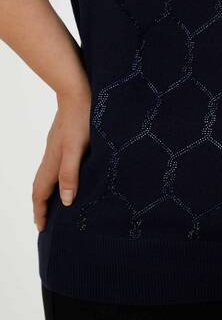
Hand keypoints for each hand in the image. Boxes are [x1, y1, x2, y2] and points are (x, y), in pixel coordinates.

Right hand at [32, 86, 91, 231]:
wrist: (78, 90)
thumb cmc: (82, 118)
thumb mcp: (78, 148)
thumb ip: (71, 173)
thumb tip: (66, 201)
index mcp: (53, 160)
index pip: (41, 192)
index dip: (40, 211)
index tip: (41, 228)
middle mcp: (52, 154)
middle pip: (40, 185)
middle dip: (41, 205)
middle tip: (45, 221)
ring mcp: (57, 145)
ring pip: (48, 174)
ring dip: (49, 191)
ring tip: (56, 203)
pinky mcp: (64, 138)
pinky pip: (56, 164)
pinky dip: (57, 176)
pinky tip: (68, 174)